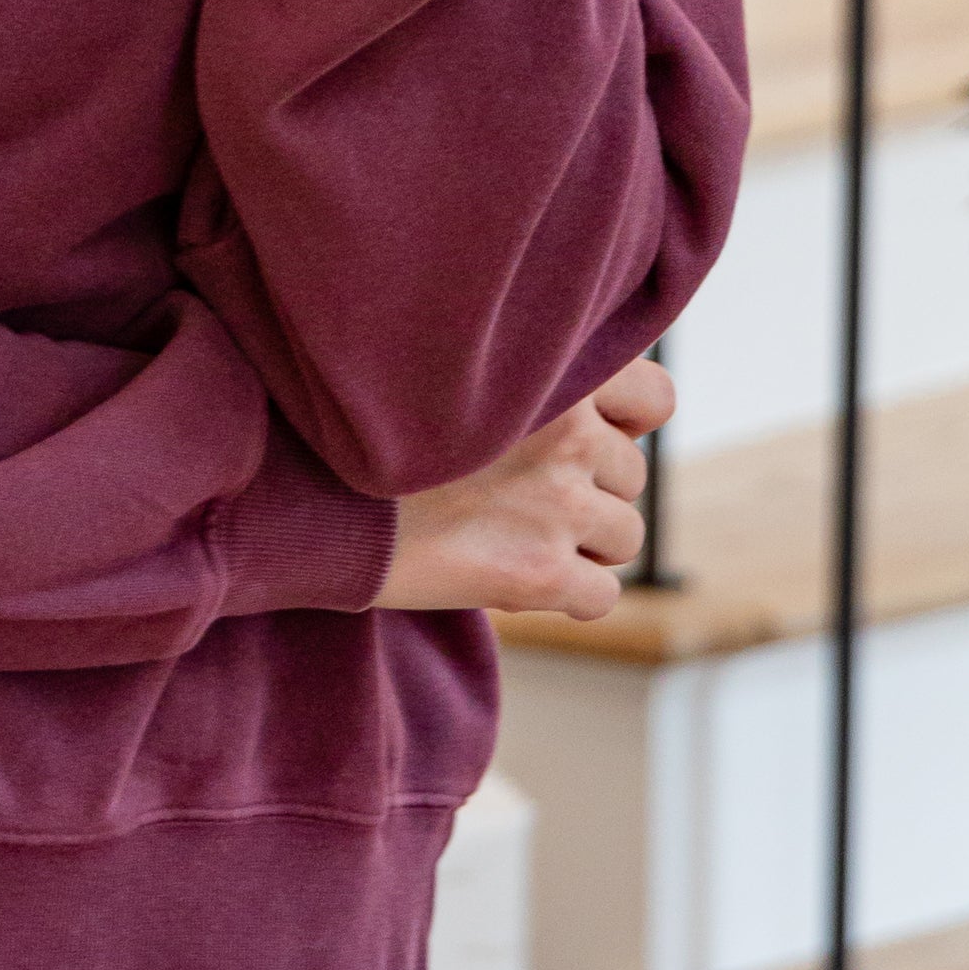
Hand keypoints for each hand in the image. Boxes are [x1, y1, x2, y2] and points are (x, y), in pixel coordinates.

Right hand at [374, 354, 668, 619]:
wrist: (312, 496)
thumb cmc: (372, 430)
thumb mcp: (456, 373)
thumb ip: (528, 382)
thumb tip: (588, 410)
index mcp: (557, 373)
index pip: (655, 396)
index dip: (628, 421)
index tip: (593, 433)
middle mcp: (569, 436)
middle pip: (633, 474)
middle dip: (591, 487)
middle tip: (522, 491)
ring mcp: (558, 507)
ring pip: (626, 537)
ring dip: (583, 542)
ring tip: (517, 534)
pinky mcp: (539, 575)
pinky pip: (602, 596)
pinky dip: (569, 596)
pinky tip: (520, 578)